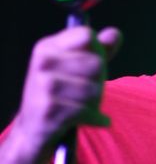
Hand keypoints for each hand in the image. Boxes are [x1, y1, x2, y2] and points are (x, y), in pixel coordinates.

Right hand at [13, 25, 121, 159]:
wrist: (32, 130)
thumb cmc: (59, 96)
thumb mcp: (74, 69)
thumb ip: (97, 51)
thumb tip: (115, 34)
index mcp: (47, 47)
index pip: (87, 36)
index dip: (99, 52)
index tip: (94, 66)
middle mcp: (43, 62)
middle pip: (96, 64)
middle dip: (100, 82)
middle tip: (89, 94)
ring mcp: (43, 86)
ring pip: (93, 89)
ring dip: (97, 103)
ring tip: (86, 107)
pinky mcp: (48, 110)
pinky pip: (87, 111)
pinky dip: (96, 119)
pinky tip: (94, 120)